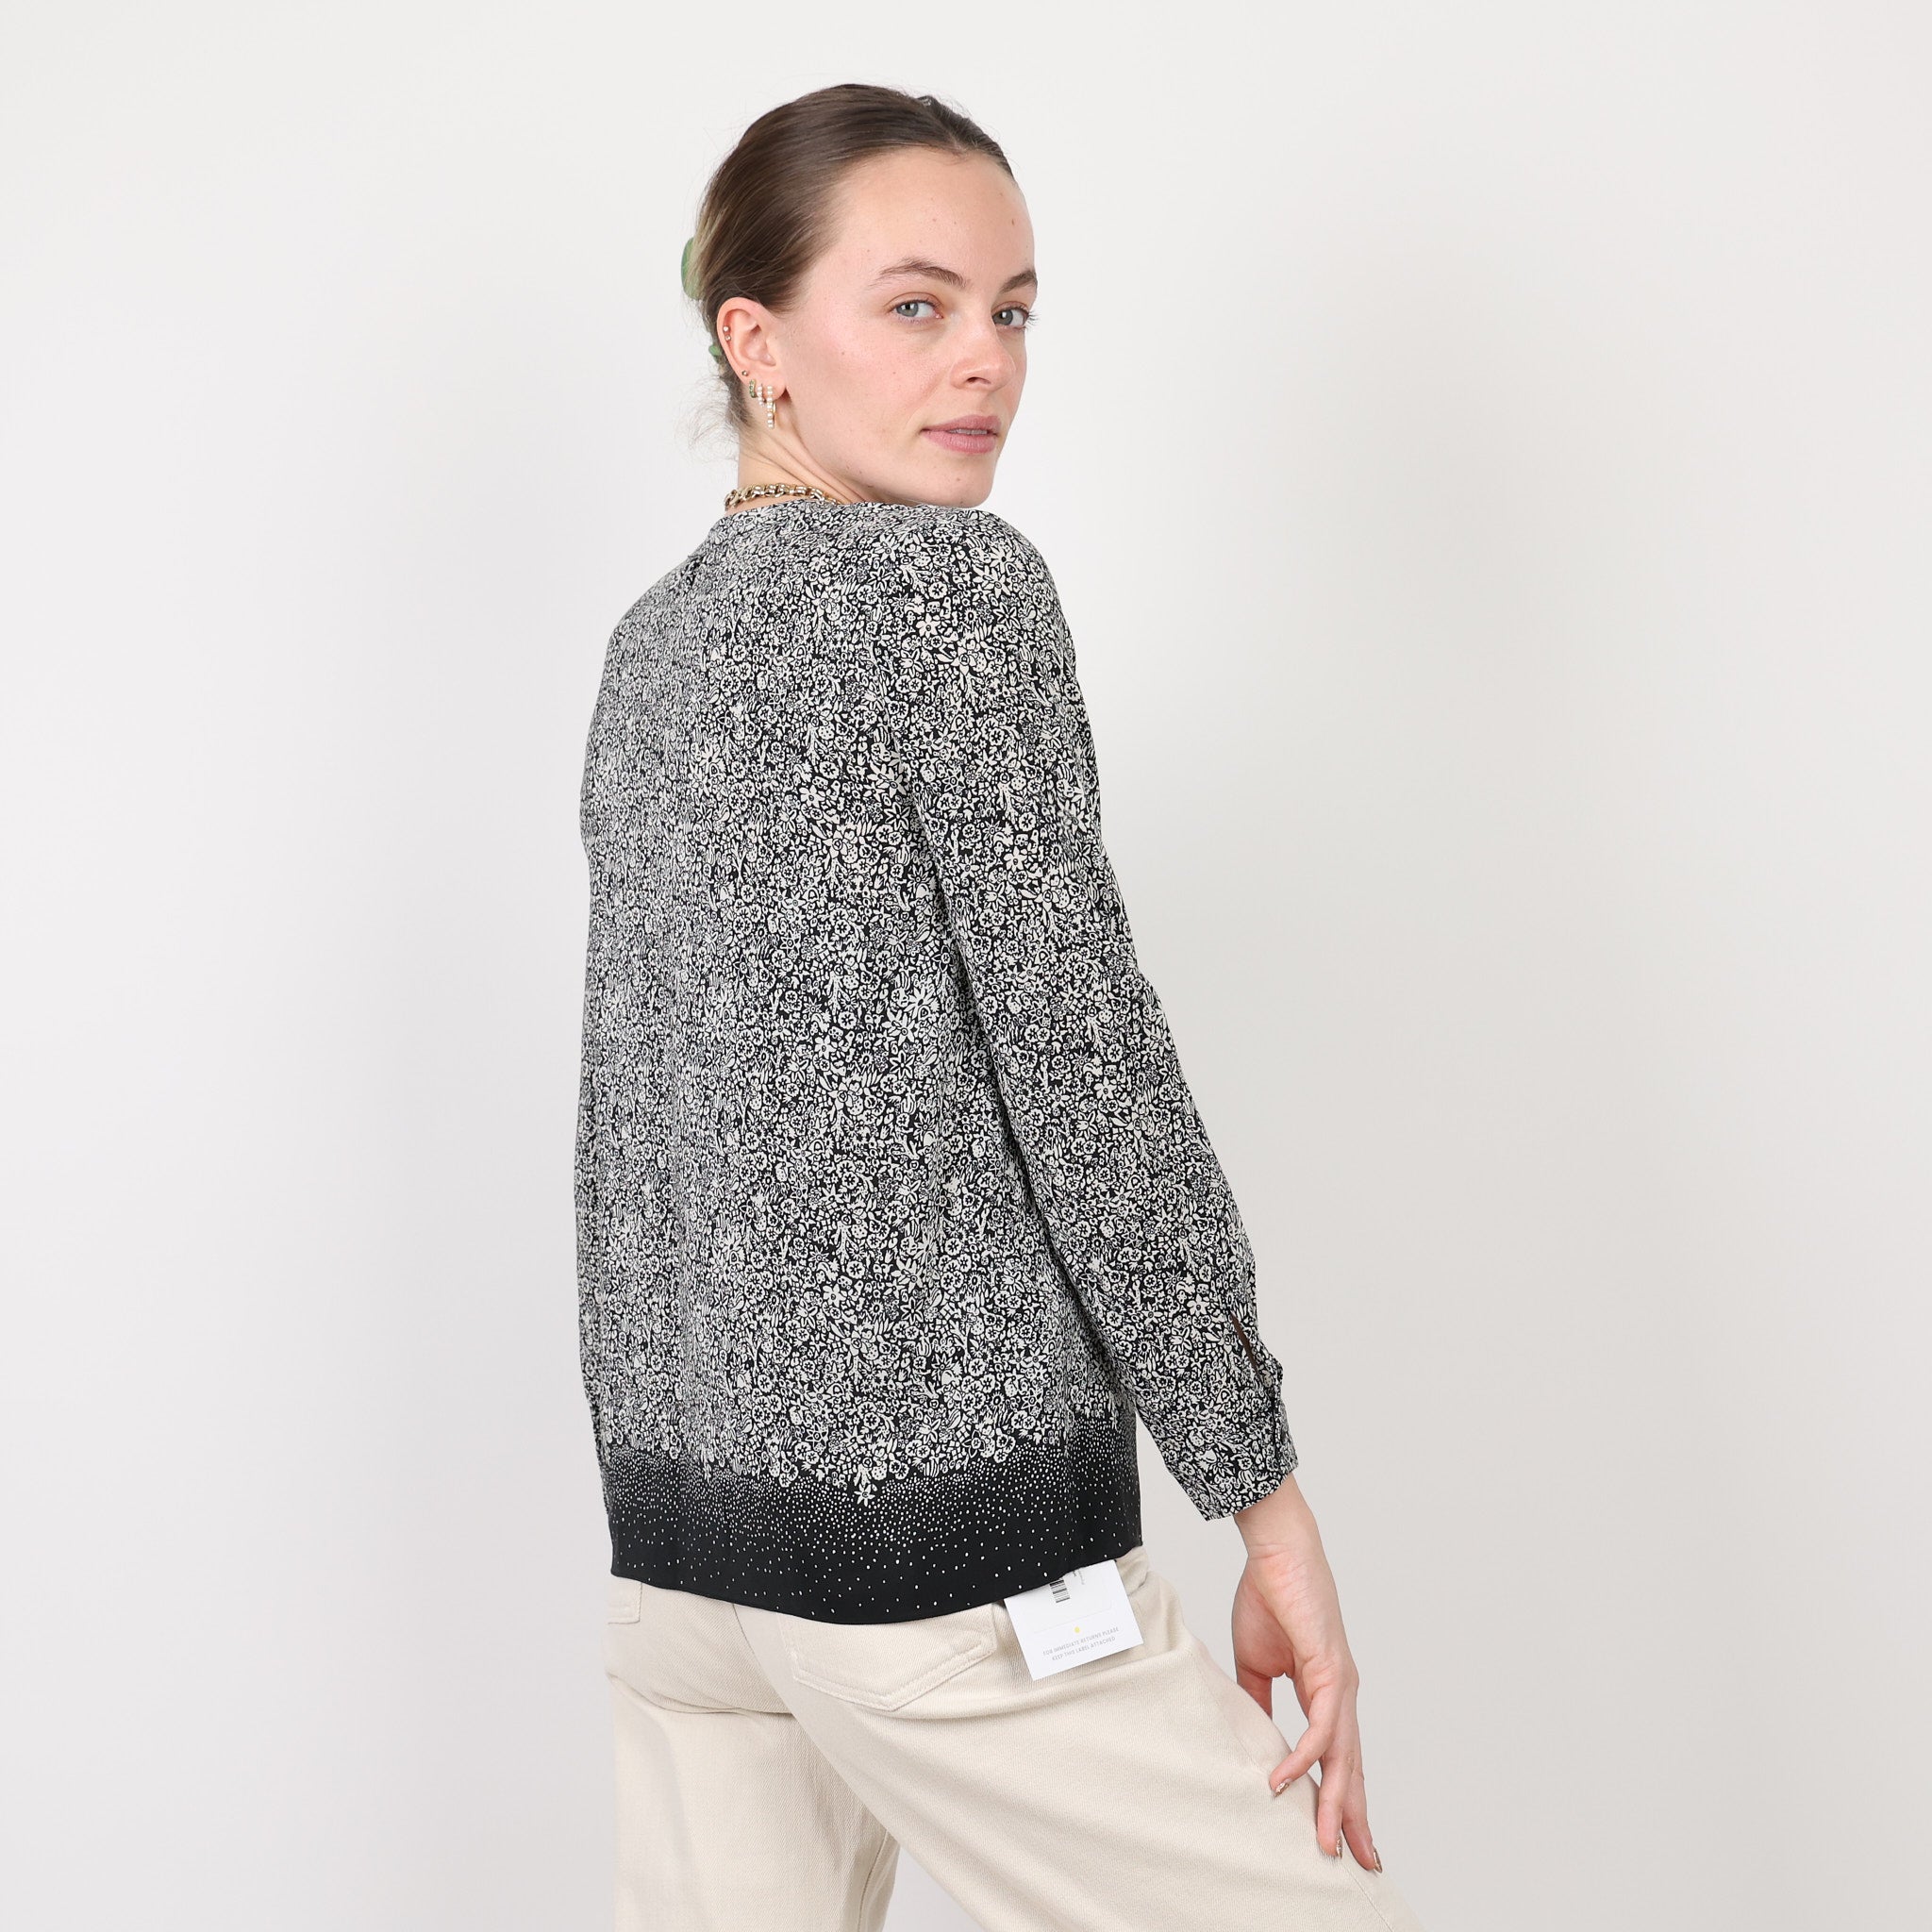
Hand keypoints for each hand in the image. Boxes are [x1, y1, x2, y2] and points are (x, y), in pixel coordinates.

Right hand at [1230, 1475, 1381, 1870]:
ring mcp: (1340, 1684)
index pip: (1340, 1758)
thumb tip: (1255, 1741)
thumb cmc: (1270, 1597)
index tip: (1345, 1838)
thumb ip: (1259, 1701)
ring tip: (1325, 1842)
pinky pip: (1319, 1726)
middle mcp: (1342, 1695)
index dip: (1343, 1798)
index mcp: (1328, 1693)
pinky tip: (1285, 1780)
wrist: (1277, 1552)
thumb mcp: (1257, 1663)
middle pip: (1353, 1768)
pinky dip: (1304, 1757)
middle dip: (1355, 1818)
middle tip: (1361, 1862)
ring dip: (1333, 1803)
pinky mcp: (1328, 1669)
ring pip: (1343, 1757)